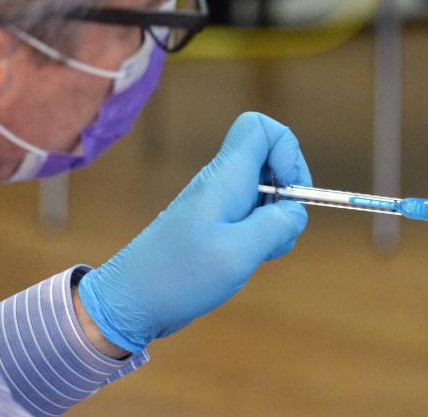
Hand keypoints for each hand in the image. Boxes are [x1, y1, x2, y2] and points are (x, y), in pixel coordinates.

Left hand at [77, 112, 311, 352]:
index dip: (287, 149)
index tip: (288, 189)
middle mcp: (224, 182)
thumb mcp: (238, 253)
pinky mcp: (218, 226)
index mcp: (227, 177)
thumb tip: (295, 211)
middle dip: (289, 191)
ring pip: (267, 192)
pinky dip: (264, 234)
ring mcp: (220, 204)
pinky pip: (254, 216)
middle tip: (281, 226)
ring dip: (278, 219)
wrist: (131, 301)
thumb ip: (276, 226)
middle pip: (272, 160)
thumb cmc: (179, 275)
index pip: (261, 127)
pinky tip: (251, 258)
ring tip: (260, 251)